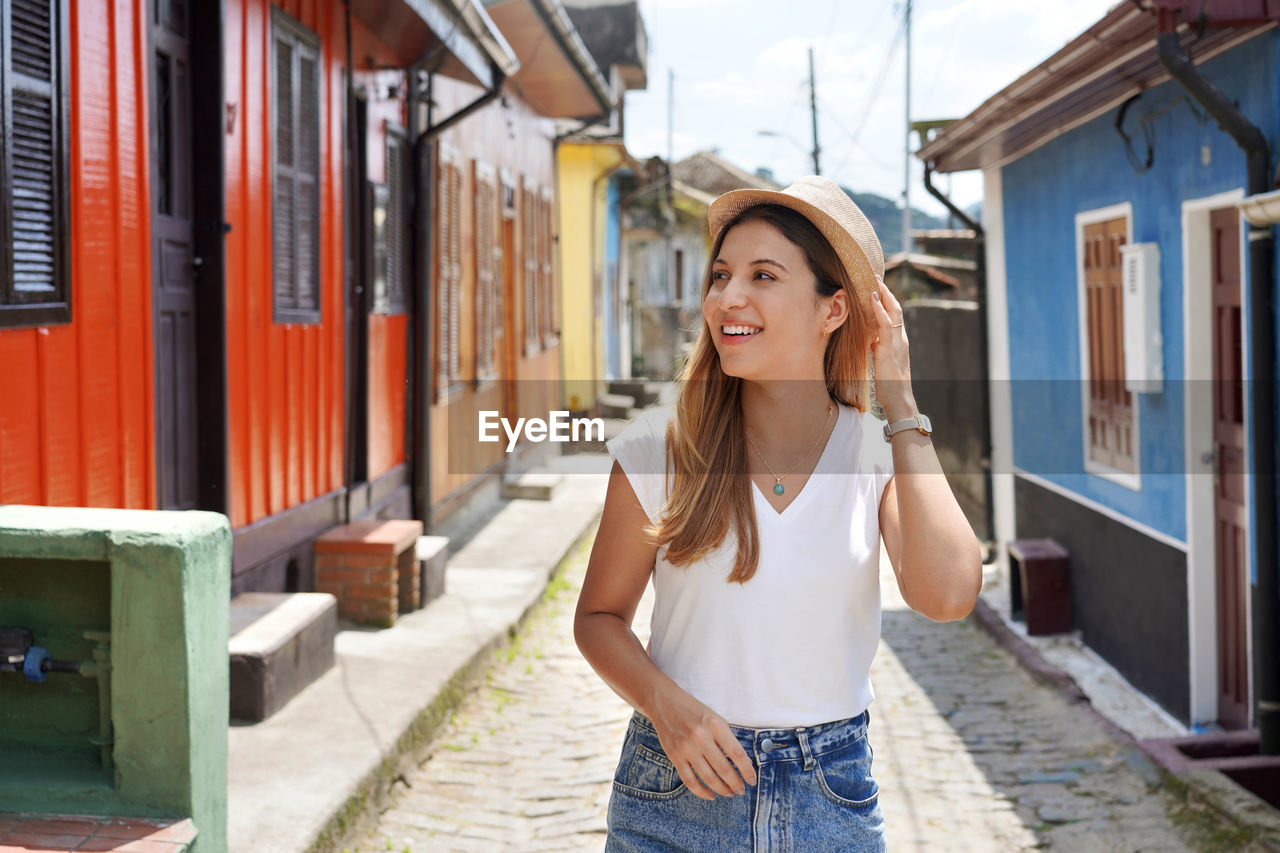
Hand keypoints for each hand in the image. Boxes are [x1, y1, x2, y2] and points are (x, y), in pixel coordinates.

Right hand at [649, 689, 757, 799]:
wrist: (664, 702)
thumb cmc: (694, 710)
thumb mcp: (715, 718)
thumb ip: (726, 738)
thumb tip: (741, 763)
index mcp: (715, 725)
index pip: (737, 754)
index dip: (747, 771)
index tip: (752, 780)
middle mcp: (701, 738)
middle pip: (724, 769)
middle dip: (736, 784)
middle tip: (741, 790)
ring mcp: (686, 748)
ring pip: (708, 778)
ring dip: (722, 790)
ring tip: (729, 793)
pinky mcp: (674, 756)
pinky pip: (689, 781)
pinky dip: (702, 792)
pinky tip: (711, 795)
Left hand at [870, 276, 917, 420]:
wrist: (898, 399)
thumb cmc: (890, 383)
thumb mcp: (882, 361)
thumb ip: (879, 348)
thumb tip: (871, 340)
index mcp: (899, 341)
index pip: (894, 315)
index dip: (887, 300)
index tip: (878, 287)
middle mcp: (900, 338)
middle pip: (896, 308)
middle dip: (886, 292)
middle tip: (876, 276)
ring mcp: (896, 343)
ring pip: (893, 312)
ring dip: (884, 295)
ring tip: (874, 281)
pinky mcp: (889, 349)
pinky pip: (885, 325)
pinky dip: (880, 310)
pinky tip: (872, 299)